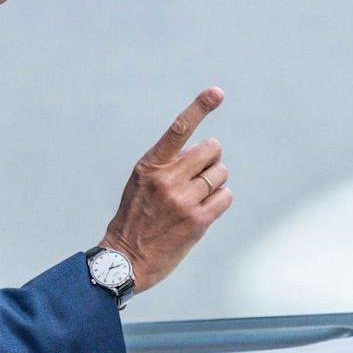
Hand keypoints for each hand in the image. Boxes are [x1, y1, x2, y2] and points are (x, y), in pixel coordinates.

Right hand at [100, 86, 232, 293]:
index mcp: (150, 166)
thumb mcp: (141, 184)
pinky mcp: (198, 221)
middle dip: (211, 158)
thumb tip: (202, 149)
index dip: (199, 107)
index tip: (217, 92)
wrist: (126, 260)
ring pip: (221, 173)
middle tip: (200, 173)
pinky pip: (226, 196)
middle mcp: (167, 179)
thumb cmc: (134, 218)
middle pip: (212, 149)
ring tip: (198, 196)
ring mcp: (183, 200)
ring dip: (216, 181)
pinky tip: (205, 210)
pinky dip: (221, 199)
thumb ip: (166, 165)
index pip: (178, 129)